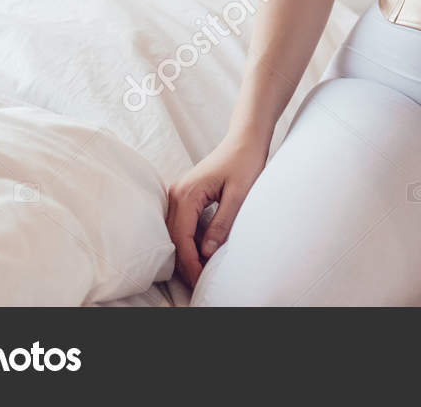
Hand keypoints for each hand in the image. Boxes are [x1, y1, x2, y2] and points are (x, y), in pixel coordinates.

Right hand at [164, 131, 269, 287]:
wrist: (245, 139)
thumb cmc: (245, 161)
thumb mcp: (239, 195)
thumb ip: (222, 223)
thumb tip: (206, 251)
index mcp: (187, 193)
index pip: (182, 237)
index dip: (190, 262)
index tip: (201, 279)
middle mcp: (176, 193)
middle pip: (174, 237)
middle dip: (186, 262)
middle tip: (199, 282)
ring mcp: (178, 193)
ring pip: (175, 232)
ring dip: (185, 253)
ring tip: (200, 271)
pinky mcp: (185, 194)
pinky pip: (181, 223)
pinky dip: (187, 240)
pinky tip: (199, 252)